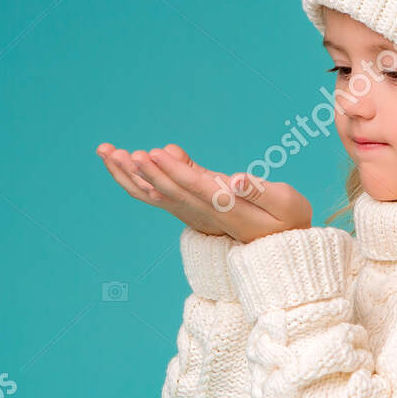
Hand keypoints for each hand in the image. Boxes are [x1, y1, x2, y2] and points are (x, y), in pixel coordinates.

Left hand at [95, 143, 312, 243]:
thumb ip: (260, 191)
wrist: (283, 246)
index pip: (192, 188)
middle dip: (139, 170)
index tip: (149, 154)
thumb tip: (237, 180)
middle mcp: (204, 211)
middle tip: (112, 151)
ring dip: (130, 174)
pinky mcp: (194, 205)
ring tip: (107, 152)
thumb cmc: (289, 220)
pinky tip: (129, 158)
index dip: (170, 172)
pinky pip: (161, 192)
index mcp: (225, 207)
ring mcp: (196, 210)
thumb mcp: (286, 203)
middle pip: (165, 191)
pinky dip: (143, 176)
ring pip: (156, 194)